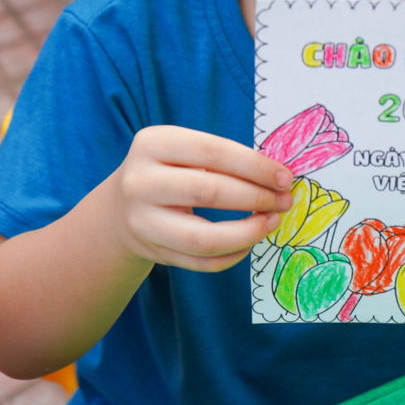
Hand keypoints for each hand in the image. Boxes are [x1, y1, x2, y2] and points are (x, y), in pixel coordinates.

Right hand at [113, 125, 294, 271]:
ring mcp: (142, 221)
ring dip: (248, 232)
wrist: (119, 207)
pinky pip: (200, 261)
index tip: (285, 177)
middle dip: (257, 197)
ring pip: (204, 237)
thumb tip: (278, 177)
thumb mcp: (184, 151)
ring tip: (272, 221)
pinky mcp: (151, 251)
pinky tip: (250, 241)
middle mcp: (140, 181)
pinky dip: (232, 255)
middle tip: (285, 200)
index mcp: (153, 143)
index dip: (255, 166)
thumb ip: (224, 159)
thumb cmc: (169, 171)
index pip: (214, 152)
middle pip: (210, 192)